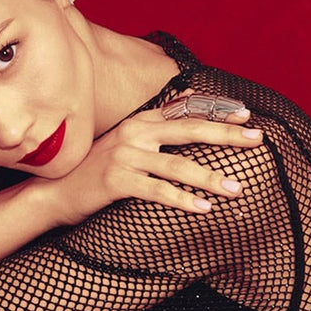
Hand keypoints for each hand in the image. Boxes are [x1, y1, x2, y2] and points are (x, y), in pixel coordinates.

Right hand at [51, 90, 263, 225]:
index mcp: (139, 121)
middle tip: (257, 140)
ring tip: (236, 188)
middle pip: (189, 130)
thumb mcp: (124, 142)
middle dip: (226, 134)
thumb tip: (189, 102)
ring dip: (210, 177)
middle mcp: (134, 133)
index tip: (246, 115)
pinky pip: (157, 190)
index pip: (185, 111)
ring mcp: (124, 156)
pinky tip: (203, 208)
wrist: (53, 194)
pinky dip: (182, 200)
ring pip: (177, 165)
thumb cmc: (93, 171)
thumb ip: (155, 124)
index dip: (217, 111)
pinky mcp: (115, 180)